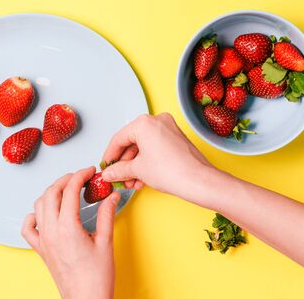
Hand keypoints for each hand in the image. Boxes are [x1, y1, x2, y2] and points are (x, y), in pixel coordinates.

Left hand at [21, 166, 119, 298]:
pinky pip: (28, 227)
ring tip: (67, 190)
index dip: (80, 175)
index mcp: (68, 228)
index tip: (89, 171)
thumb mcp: (106, 242)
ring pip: (39, 205)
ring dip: (52, 192)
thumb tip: (111, 196)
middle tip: (80, 176)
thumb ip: (106, 214)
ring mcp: (43, 240)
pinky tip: (46, 213)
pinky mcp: (41, 249)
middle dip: (66, 179)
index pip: (69, 191)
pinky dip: (35, 215)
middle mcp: (51, 231)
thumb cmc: (96, 277)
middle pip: (51, 193)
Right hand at [102, 113, 222, 205]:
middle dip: (124, 163)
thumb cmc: (172, 171)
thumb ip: (119, 170)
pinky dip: (147, 162)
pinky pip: (155, 148)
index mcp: (144, 123)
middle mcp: (157, 121)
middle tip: (118, 176)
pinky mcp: (176, 138)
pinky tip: (142, 178)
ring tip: (131, 181)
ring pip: (144, 147)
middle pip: (132, 142)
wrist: (198, 181)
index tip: (106, 166)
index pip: (119, 139)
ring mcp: (169, 128)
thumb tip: (110, 172)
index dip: (109, 156)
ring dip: (135, 165)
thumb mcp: (137, 170)